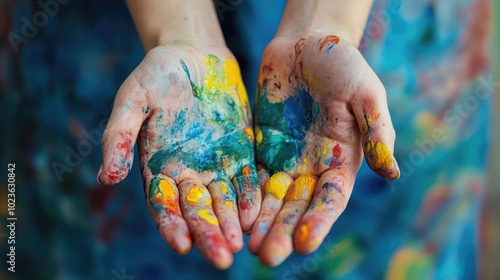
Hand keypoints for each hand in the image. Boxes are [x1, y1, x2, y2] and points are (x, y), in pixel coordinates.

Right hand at [98, 43, 260, 268]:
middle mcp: (188, 172)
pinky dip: (251, 196)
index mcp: (158, 166)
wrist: (194, 54)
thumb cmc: (157, 73)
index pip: (164, 204)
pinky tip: (258, 214)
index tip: (182, 244)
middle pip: (198, 210)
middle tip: (222, 258)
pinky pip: (247, 178)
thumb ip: (119, 135)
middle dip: (209, 234)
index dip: (172, 224)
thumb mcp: (132, 99)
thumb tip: (108, 177)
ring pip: (224, 200)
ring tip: (242, 244)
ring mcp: (216, 164)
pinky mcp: (240, 152)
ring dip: (233, 222)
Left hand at [249, 34, 399, 265]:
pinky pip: (252, 176)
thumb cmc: (343, 64)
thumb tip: (392, 172)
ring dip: (261, 222)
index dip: (318, 221)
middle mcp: (313, 166)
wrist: (306, 43)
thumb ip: (377, 130)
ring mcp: (286, 158)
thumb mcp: (366, 93)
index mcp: (341, 160)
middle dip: (282, 230)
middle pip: (297, 206)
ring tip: (247, 245)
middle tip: (267, 256)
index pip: (330, 199)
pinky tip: (235, 214)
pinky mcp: (262, 146)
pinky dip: (245, 196)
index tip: (305, 243)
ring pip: (272, 198)